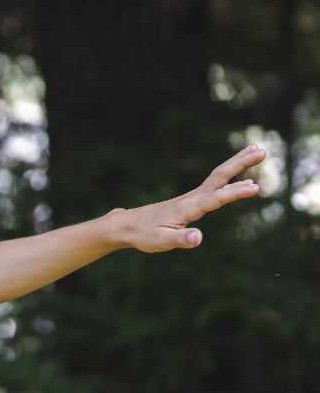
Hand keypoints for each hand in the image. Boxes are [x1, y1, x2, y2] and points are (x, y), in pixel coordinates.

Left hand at [112, 143, 263, 252]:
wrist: (129, 225)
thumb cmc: (145, 235)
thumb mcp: (162, 242)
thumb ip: (181, 240)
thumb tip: (199, 238)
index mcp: (188, 208)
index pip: (216, 198)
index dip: (235, 193)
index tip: (254, 188)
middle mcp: (193, 198)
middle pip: (220, 176)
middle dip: (241, 163)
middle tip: (262, 151)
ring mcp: (193, 196)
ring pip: (219, 175)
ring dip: (238, 162)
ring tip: (258, 150)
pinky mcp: (193, 199)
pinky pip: (215, 182)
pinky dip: (229, 172)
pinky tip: (239, 171)